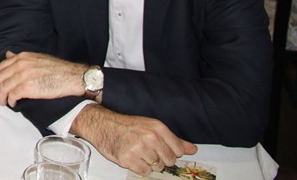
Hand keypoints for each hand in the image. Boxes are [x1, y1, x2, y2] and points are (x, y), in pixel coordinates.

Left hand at [0, 51, 85, 106]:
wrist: (72, 77)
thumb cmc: (58, 69)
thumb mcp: (37, 58)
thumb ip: (21, 57)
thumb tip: (8, 54)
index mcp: (23, 56)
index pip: (2, 66)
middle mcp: (21, 64)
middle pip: (0, 77)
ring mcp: (23, 76)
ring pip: (4, 87)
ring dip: (2, 96)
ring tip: (4, 102)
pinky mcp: (27, 87)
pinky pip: (13, 95)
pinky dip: (11, 101)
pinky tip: (13, 104)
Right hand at [71, 106, 197, 175]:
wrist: (103, 125)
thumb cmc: (128, 126)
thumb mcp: (151, 127)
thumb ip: (174, 139)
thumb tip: (193, 150)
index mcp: (157, 128)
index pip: (178, 150)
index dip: (170, 152)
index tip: (161, 149)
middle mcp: (149, 137)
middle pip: (169, 161)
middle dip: (160, 159)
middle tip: (147, 151)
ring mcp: (138, 148)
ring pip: (157, 167)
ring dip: (148, 163)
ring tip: (138, 153)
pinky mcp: (127, 158)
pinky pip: (144, 172)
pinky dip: (139, 168)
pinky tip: (133, 158)